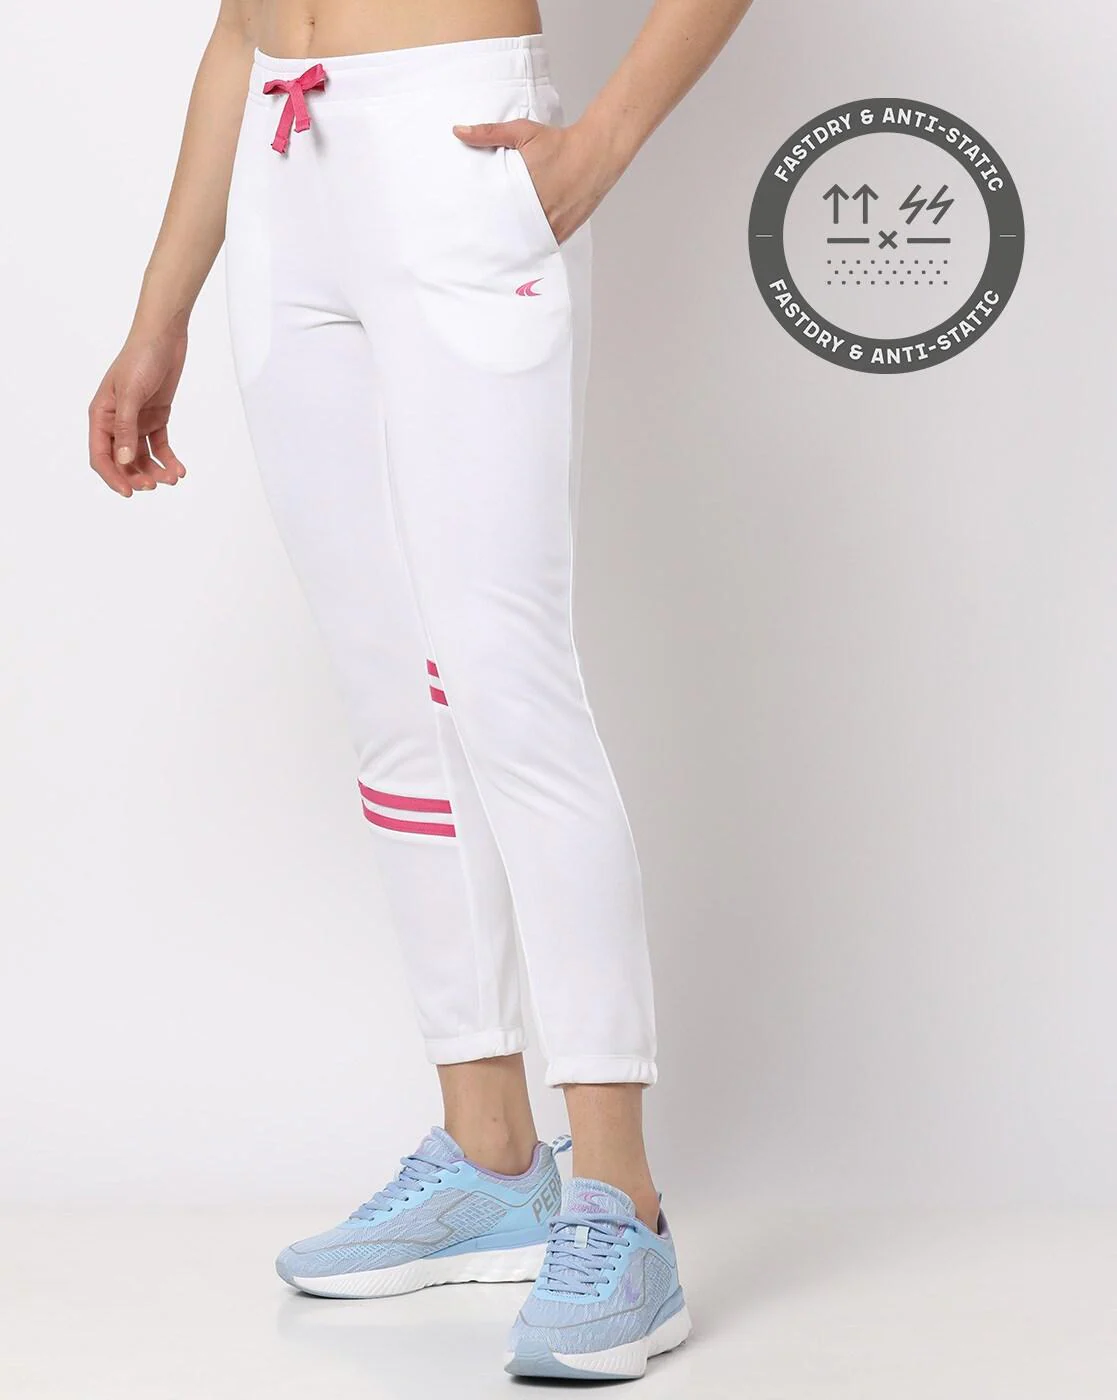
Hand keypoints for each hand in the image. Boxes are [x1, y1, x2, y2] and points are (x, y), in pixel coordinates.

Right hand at [88, 320, 188, 496]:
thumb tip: (124, 460)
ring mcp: (137, 420)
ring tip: (172, 478)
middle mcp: (116, 420)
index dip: (113, 476)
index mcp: (101, 415)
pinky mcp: (157, 417)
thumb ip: (126, 428)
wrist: (164, 337)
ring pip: (142, 456)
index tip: (129, 492)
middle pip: (122, 460)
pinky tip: (179, 470)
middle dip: (137, 476)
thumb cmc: (141, 358)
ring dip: (155, 470)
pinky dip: (168, 459)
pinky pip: (160, 446)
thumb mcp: (131, 393)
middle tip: (155, 485)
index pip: (101, 455)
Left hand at [452, 117, 620, 246]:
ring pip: (526, 244)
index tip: (471, 228)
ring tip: (497, 250)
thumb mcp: (522, 132)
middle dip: (495, 237)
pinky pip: (542, 245)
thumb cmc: (558, 142)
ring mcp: (552, 226)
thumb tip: (458, 131)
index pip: (494, 217)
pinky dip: (532, 245)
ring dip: (514, 245)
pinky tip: (521, 246)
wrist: (596, 153)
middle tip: (479, 243)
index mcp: (522, 192)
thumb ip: (489, 133)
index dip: (482, 225)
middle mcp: (538, 213)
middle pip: (509, 235)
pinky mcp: (563, 232)